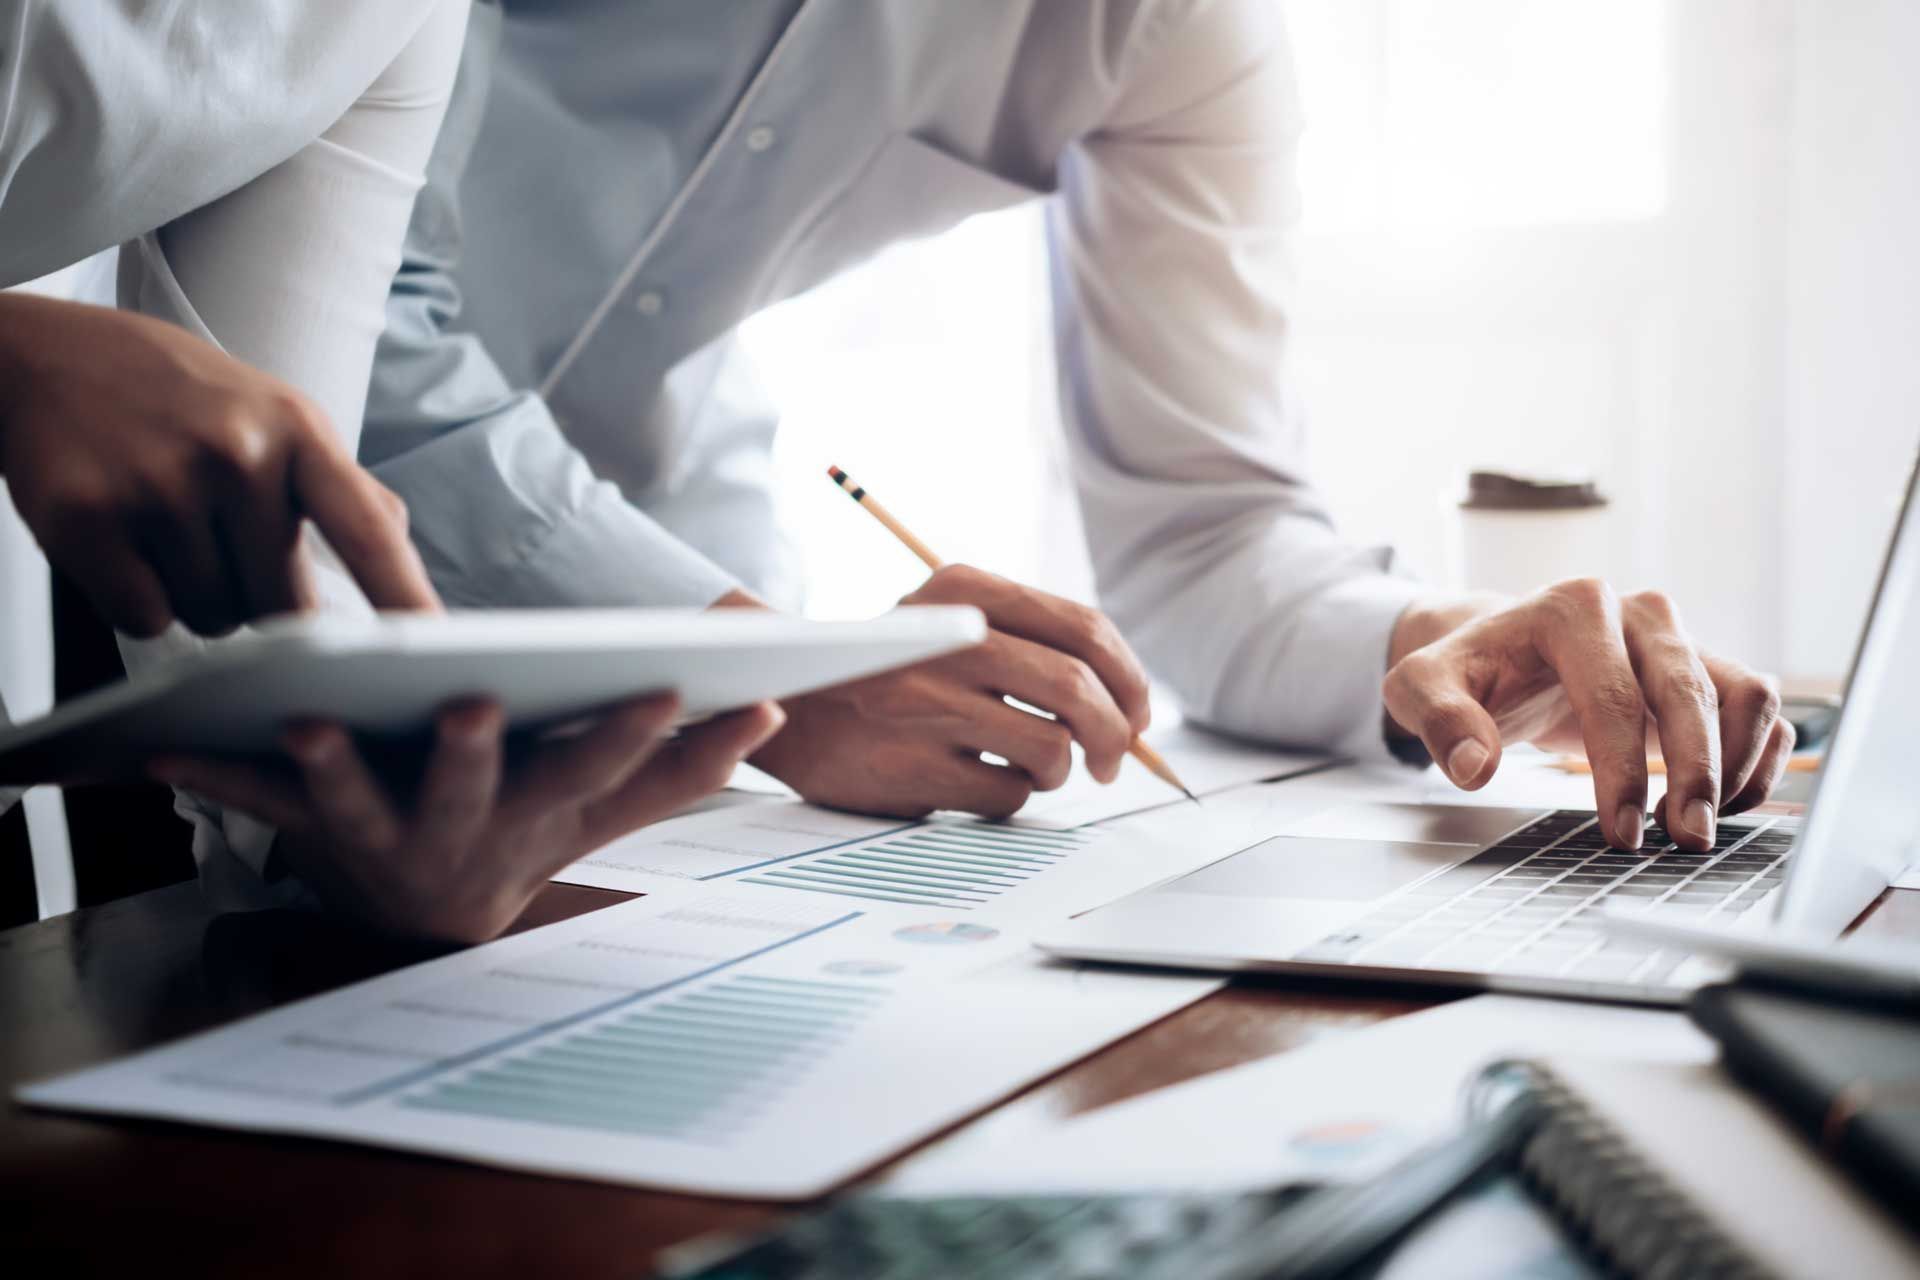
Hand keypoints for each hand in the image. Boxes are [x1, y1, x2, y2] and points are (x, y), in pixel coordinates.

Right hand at [0, 293, 438, 635]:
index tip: (435, 646)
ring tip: (170, 527)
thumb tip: (397, 542)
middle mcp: (236, 454)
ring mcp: (160, 487)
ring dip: (199, 597)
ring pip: (216, 619)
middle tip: (223, 540)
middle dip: (262, 597)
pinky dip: (141, 600)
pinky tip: (125, 542)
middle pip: (285, 607)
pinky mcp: (88, 521)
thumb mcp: (275, 412)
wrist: (45, 356)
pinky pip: (147, 620)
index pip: (368, 530)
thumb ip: (339, 482)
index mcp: (297, 428)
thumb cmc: (177, 396)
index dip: (405, 596)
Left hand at [152, 696, 784, 941]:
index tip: (669, 687)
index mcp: (544, 813)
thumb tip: (771, 710)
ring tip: (308, 723)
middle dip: (473, 753)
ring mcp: (383, 834)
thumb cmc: (526, 832)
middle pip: (474, 791)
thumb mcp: (605, 807)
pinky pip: (252, 801)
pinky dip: (206, 772)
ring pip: (356, 804)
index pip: (602, 770)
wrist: (426, 911)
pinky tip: (153, 748)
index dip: (635, 734)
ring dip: (331, 769)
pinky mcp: (309, 828)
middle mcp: (466, 832)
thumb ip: (683, 765)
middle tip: (473, 707)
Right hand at [730, 565, 1151, 818]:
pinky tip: (974, 779)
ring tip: (1026, 767)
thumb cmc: (896, 672)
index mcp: (965, 589)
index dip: (1130, 678)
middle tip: (1113, 761)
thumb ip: (1034, 643)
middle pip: (1079, 691)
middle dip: (1117, 736)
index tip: (1137, 712)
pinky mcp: (913, 767)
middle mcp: (948, 639)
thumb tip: (1133, 706)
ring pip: (1052, 751)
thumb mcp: (950, 621)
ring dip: (1058, 771)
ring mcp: (927, 705)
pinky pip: (1009, 794)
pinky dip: (1010, 795)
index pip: (1085, 629)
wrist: (790, 707)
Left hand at [1382, 580, 1793, 851]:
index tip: (1621, 831)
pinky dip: (1757, 756)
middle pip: (1689, 692)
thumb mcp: (1422, 688)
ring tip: (1703, 824)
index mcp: (1571, 609)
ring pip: (1743, 693)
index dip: (1622, 768)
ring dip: (1736, 765)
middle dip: (1696, 772)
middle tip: (1685, 840)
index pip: (1612, 695)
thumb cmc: (1470, 670)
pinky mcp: (1705, 666)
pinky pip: (1758, 705)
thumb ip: (1437, 720)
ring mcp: (1679, 638)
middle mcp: (1637, 614)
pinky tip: (1726, 803)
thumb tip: (1473, 766)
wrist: (1502, 649)